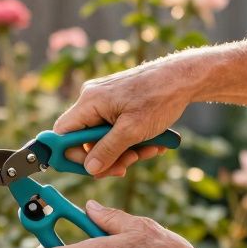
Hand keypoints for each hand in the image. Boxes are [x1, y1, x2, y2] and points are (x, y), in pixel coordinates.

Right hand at [55, 57, 192, 176]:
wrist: (183, 78)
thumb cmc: (159, 97)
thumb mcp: (132, 131)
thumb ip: (108, 151)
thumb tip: (90, 169)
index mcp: (89, 102)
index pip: (63, 134)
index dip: (73, 156)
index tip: (93, 169)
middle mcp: (92, 100)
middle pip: (85, 140)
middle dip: (107, 156)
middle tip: (127, 166)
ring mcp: (105, 101)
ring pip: (103, 137)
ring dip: (124, 151)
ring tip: (148, 151)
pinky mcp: (118, 104)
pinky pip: (115, 129)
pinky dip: (130, 140)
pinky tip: (151, 143)